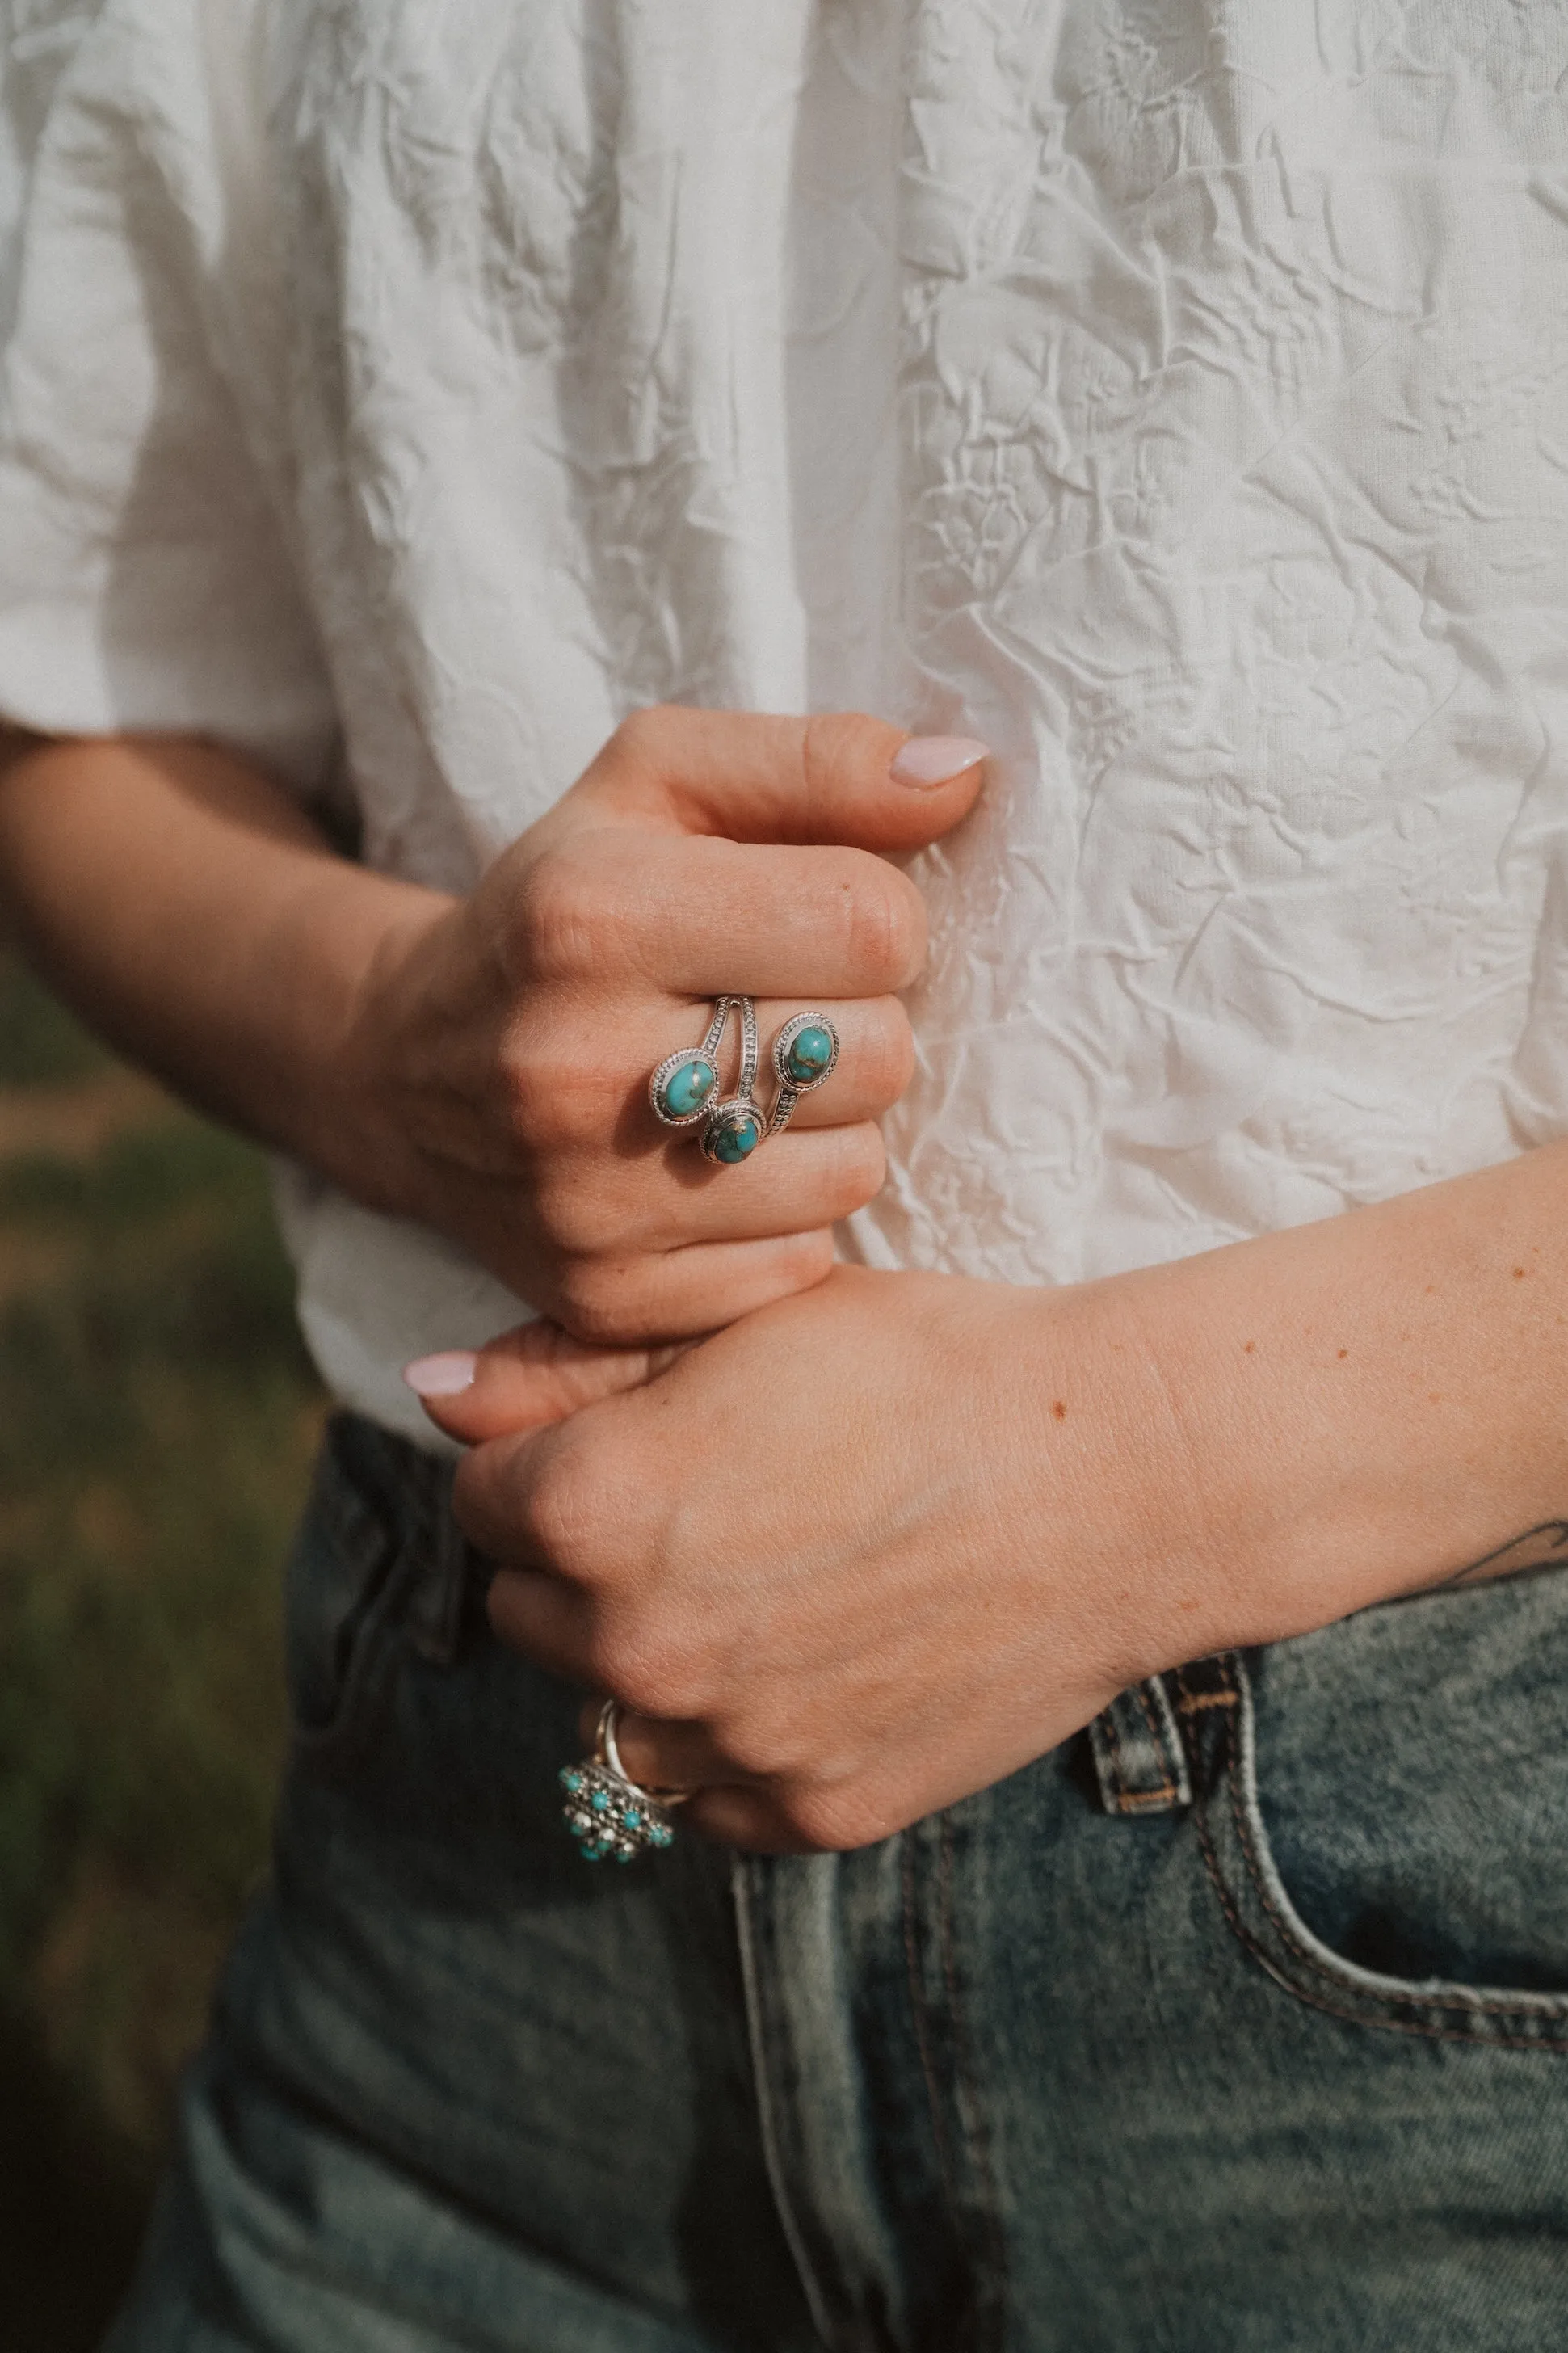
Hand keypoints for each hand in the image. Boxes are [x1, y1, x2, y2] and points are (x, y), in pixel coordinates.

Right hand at [353, 709, 985, 1342]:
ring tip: (746, 1091)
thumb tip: (961, 775)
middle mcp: (573, 1065)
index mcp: (592, 914)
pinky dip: (782, 1221)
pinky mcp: (603, 1299)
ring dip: (827, 1128)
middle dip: (854, 1024)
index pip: (870, 923)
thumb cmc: (567, 902)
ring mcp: (583, 1200)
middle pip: (875, 1054)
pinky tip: (714, 1172)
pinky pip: (797, 1266)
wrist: (405, 1065)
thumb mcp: (661, 782)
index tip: (815, 922)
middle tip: (777, 1012)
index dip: (876, 916)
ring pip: (851, 1173)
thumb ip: (821, 762)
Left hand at [411, 1267, 1200, 1851]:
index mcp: (589, 1508)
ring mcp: (722, 1744)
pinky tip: (825, 1660)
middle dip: (590, 1561)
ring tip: (773, 1586)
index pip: (483, 1496)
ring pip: (615, 1714)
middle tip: (714, 1506)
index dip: (554, 1453)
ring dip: (656, 1660)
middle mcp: (632, 1646)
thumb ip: (563, 1367)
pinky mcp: (808, 1813)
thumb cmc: (926, 1367)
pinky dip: (742, 1738)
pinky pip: (715, 1791)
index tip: (638, 1436)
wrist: (1112, 1475)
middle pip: (532, 1611)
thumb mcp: (743, 1328)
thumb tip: (427, 1387)